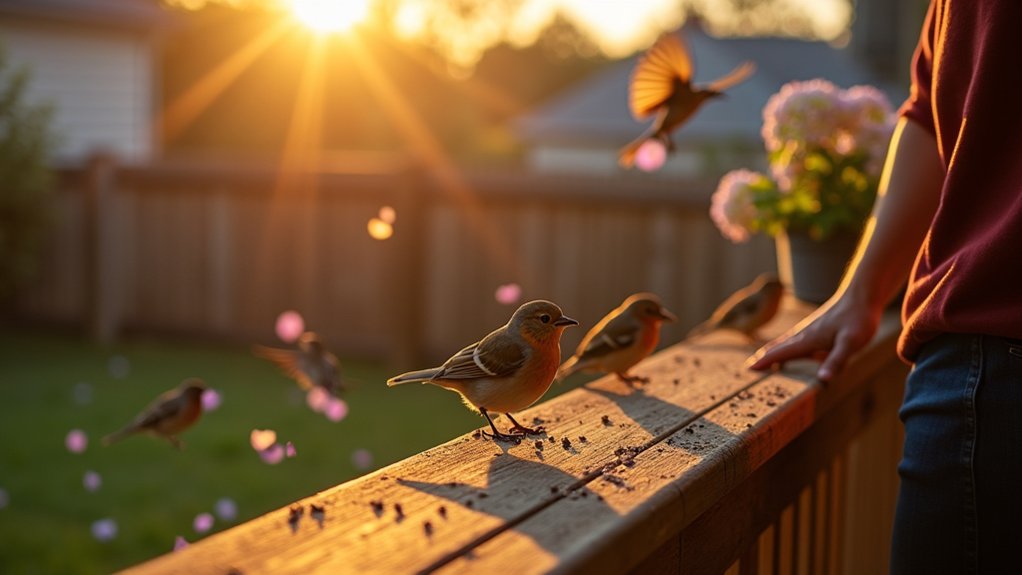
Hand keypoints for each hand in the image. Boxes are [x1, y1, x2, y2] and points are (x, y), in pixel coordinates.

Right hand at [746, 291, 880, 382]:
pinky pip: (795, 339)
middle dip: (764, 357)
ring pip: (785, 342)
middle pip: (778, 347)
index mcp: (808, 340)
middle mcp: (804, 334)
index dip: (765, 362)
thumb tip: (823, 380)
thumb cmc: (858, 319)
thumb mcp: (851, 343)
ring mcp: (809, 330)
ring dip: (773, 351)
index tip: (748, 369)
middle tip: (749, 367)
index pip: (781, 353)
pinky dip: (785, 346)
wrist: (862, 295)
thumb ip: (836, 361)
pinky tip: (789, 347)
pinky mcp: (816, 327)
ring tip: (762, 360)